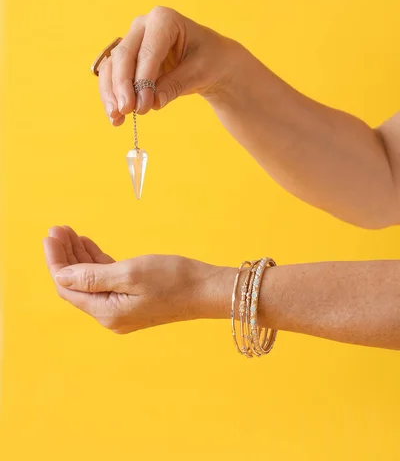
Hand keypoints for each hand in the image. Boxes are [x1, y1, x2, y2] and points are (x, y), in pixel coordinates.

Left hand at [44, 226, 231, 333]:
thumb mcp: (130, 273)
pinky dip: (95, 262)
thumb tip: (59, 276)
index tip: (51, 235)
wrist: (207, 290)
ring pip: (90, 280)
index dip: (56, 260)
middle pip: (76, 284)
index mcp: (106, 312)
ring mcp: (122, 308)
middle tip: (58, 229)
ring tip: (69, 232)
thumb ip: (92, 276)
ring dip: (78, 256)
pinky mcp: (133, 299)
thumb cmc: (173, 279)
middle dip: (64, 256)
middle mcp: (110, 314)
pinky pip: (106, 280)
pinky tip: (88, 245)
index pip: (68, 286)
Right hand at [99, 6, 241, 124]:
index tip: (143, 105)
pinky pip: (112, 77)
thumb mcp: (200, 72)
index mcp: (163, 19)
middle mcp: (142, 26)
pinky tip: (117, 117)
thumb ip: (175, 85)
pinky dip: (112, 96)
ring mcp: (132, 42)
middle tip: (127, 110)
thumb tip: (152, 103)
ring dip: (111, 93)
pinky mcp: (127, 60)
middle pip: (124, 56)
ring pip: (112, 67)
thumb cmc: (211, 59)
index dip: (143, 79)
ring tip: (117, 117)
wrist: (212, 62)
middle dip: (123, 86)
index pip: (147, 51)